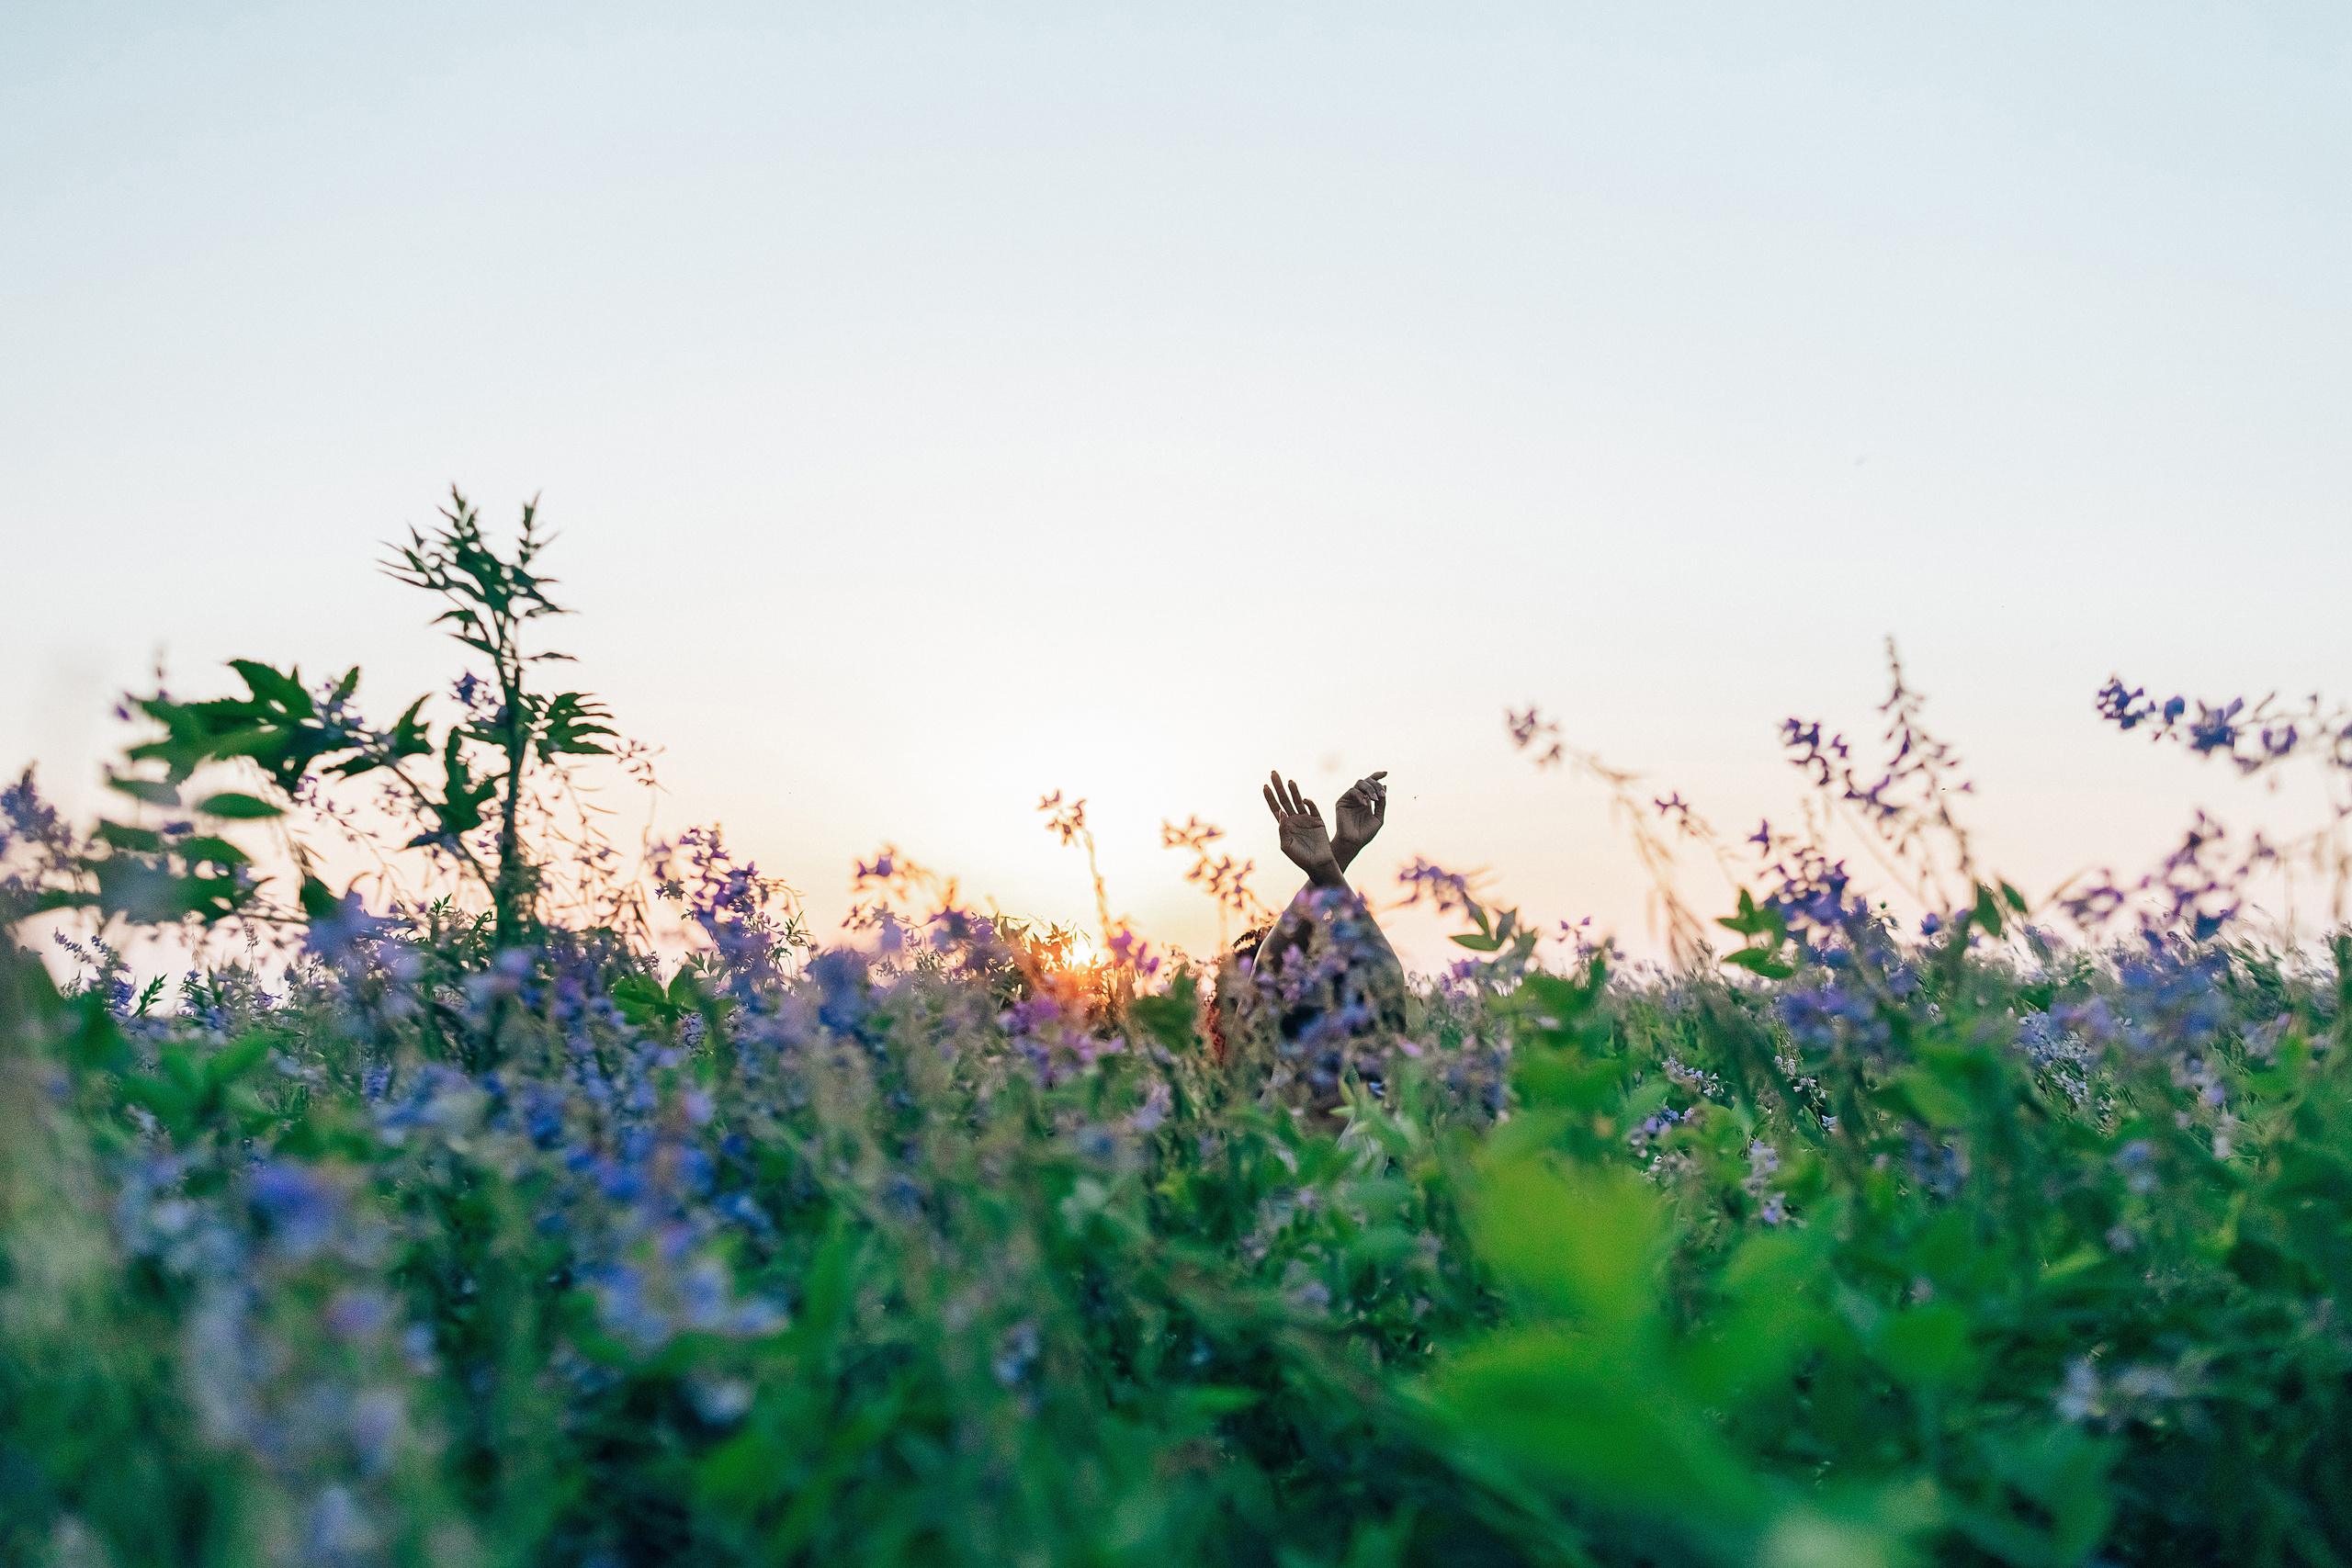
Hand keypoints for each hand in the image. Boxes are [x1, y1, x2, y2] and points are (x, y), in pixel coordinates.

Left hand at [1263, 771, 1344, 888]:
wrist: (1318, 864)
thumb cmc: (1300, 858)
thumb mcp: (1286, 845)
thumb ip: (1282, 829)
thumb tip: (1281, 812)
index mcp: (1285, 825)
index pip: (1275, 807)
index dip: (1270, 797)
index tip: (1265, 785)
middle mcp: (1294, 819)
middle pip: (1284, 799)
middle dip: (1278, 786)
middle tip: (1273, 773)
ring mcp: (1306, 819)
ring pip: (1298, 801)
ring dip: (1293, 790)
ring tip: (1289, 781)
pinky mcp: (1318, 820)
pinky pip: (1312, 808)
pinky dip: (1308, 802)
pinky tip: (1303, 799)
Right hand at [1331, 770, 1386, 870]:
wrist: (1354, 843)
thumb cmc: (1366, 833)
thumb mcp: (1378, 817)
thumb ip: (1382, 803)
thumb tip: (1385, 786)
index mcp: (1367, 800)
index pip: (1371, 784)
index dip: (1377, 776)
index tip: (1386, 773)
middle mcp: (1358, 798)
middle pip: (1367, 781)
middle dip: (1376, 785)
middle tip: (1381, 794)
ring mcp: (1350, 799)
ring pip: (1359, 783)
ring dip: (1369, 788)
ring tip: (1375, 799)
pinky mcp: (1342, 801)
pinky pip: (1352, 792)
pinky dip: (1361, 796)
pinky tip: (1366, 804)